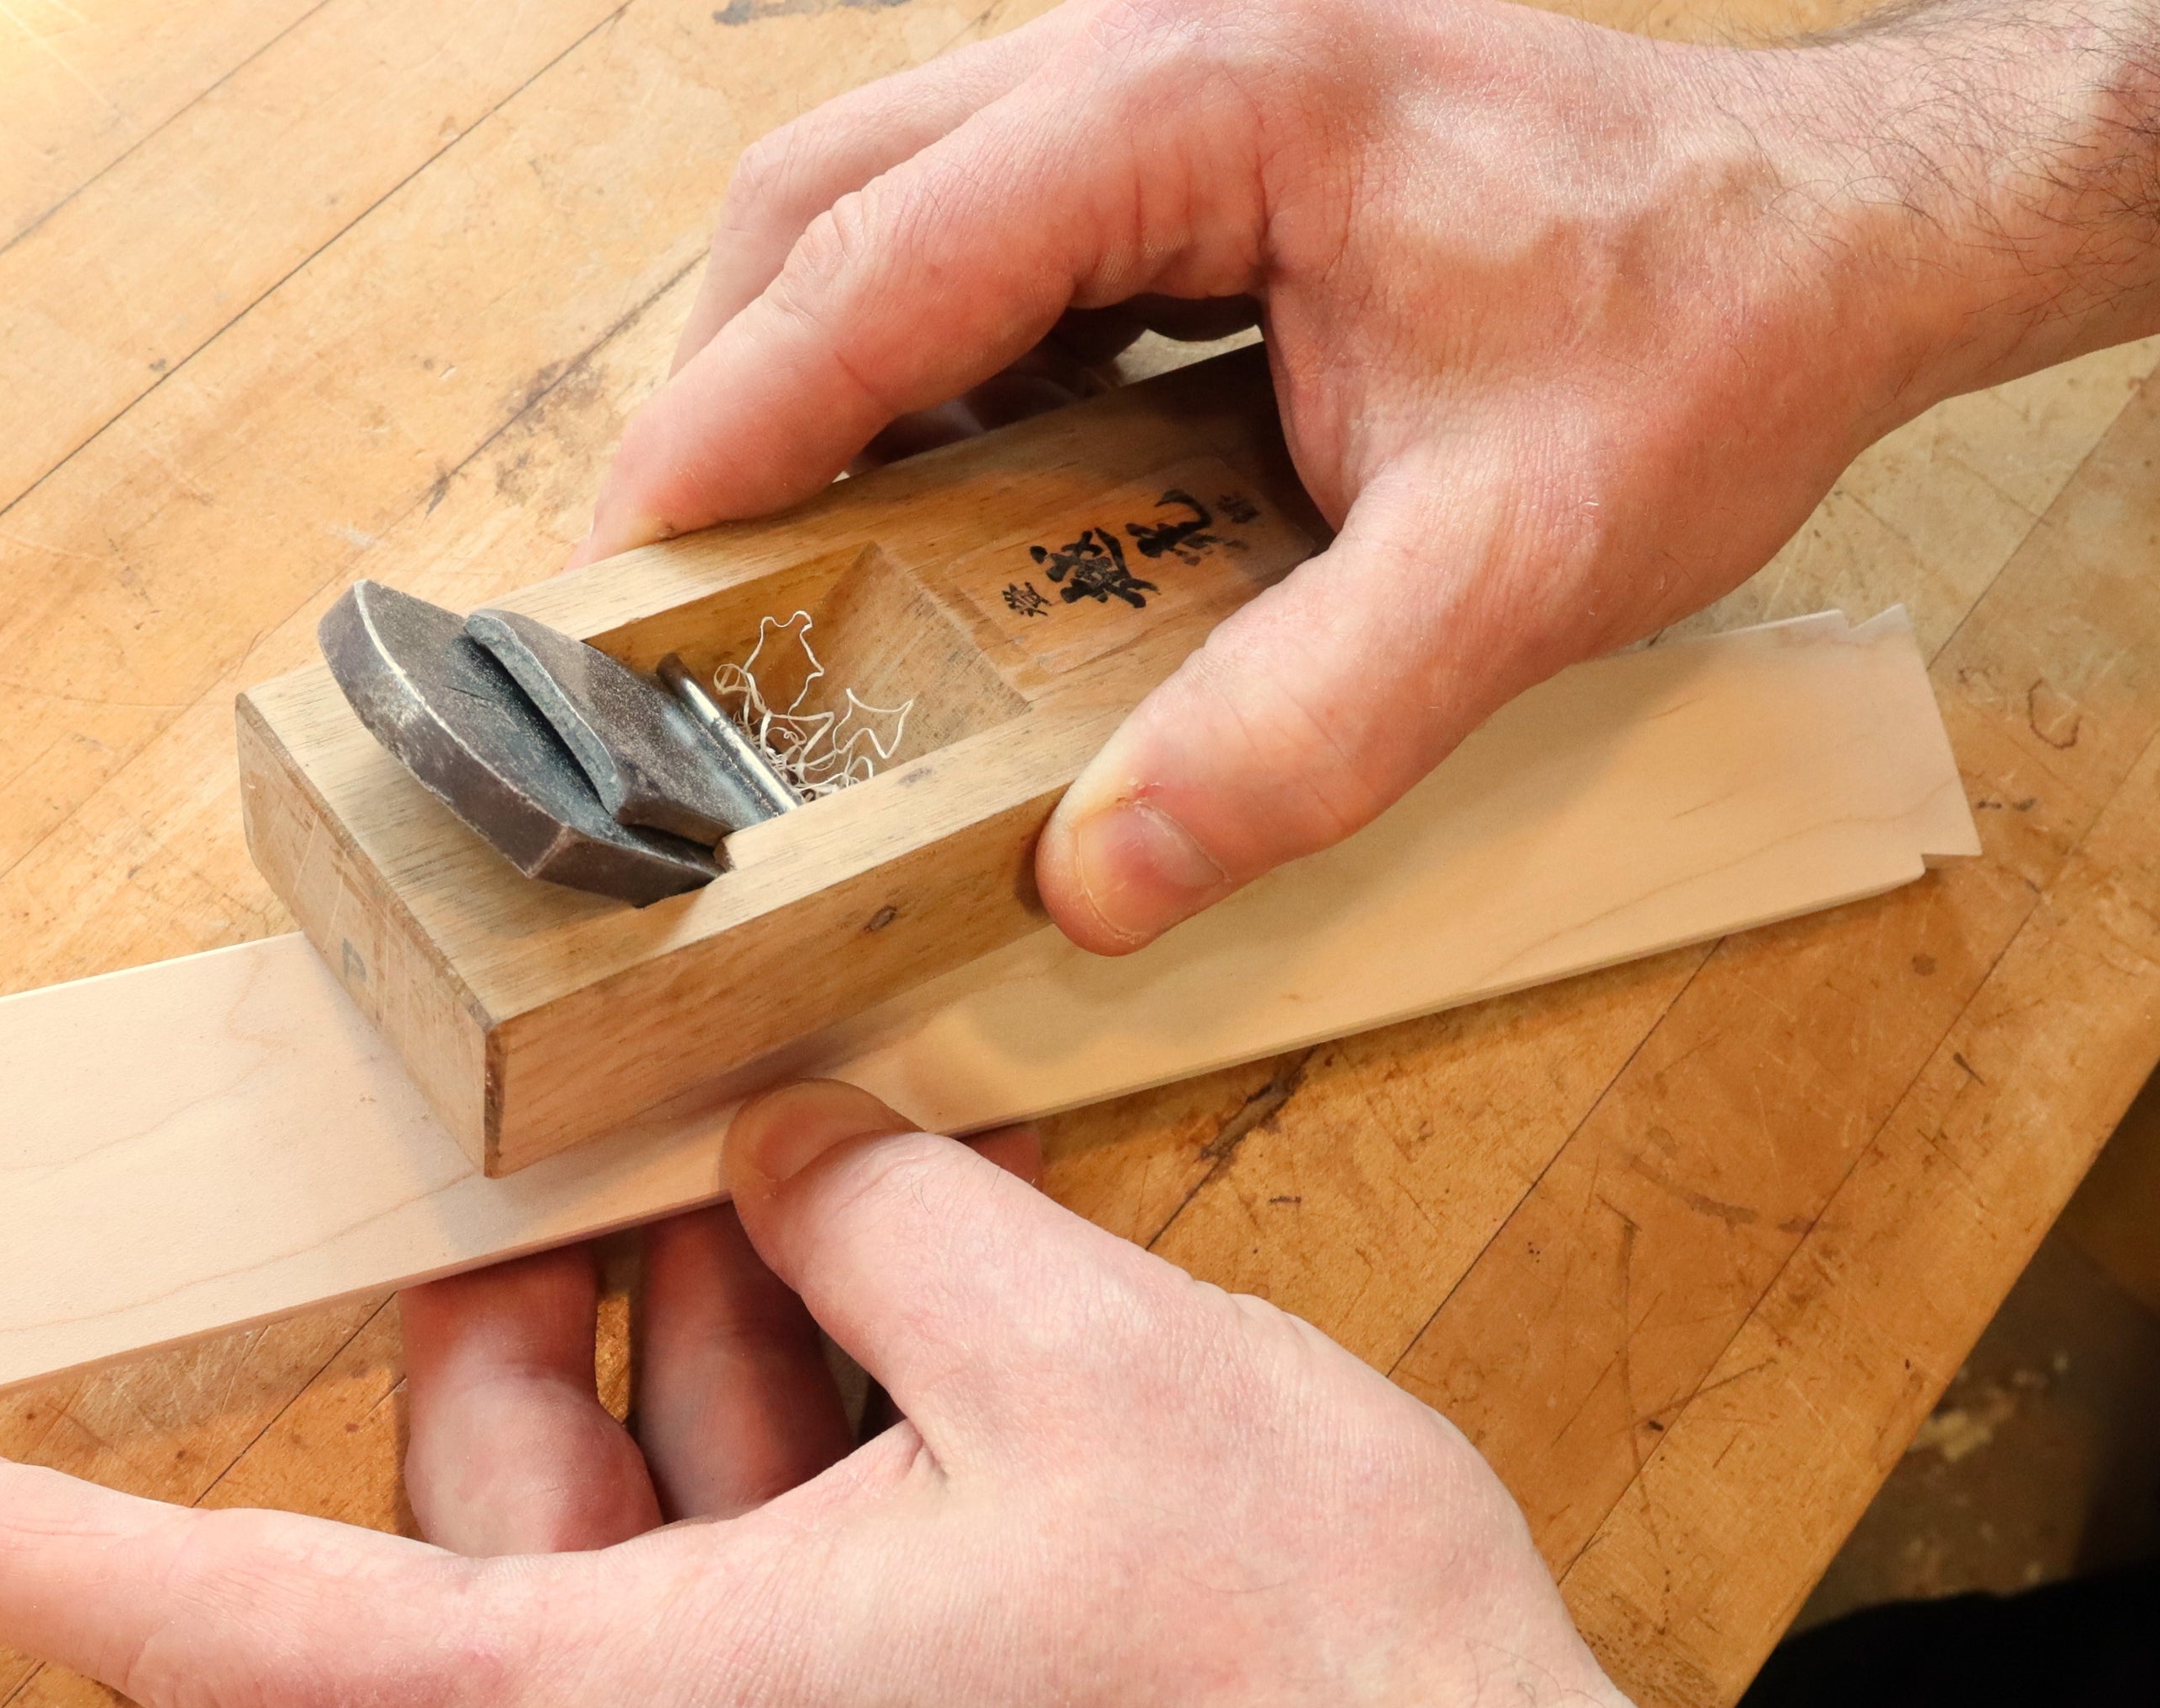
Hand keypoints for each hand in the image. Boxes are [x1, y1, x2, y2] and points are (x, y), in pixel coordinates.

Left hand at [0, 1082, 1654, 1707]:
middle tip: (608, 1103)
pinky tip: (927, 1241)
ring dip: (721, 1296)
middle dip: (537, 1273)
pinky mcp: (901, 1691)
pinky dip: (821, 1362)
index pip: (239, 1626)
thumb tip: (778, 1157)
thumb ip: (879, 1226)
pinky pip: (783, 1496)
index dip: (11, 1542)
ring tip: (836, 1150)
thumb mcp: (1084, 1365)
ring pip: (649, 1464)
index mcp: (650, 1689)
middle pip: (487, 1472)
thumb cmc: (1298, 1686)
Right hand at [582, 0, 2159, 952]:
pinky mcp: (1182, 156)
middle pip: (829, 199)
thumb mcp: (1518, 570)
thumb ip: (1309, 729)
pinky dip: (901, 373)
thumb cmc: (1704, 339)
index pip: (882, 259)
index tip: (617, 582)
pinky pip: (974, 245)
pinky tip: (919, 504)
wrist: (1836, 231)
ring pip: (879, 204)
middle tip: (673, 597)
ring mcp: (1161, 90)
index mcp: (1208, 102)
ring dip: (797, 379)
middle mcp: (1153, 55)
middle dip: (722, 397)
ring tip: (766, 568)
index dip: (728, 430)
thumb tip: (1095, 880)